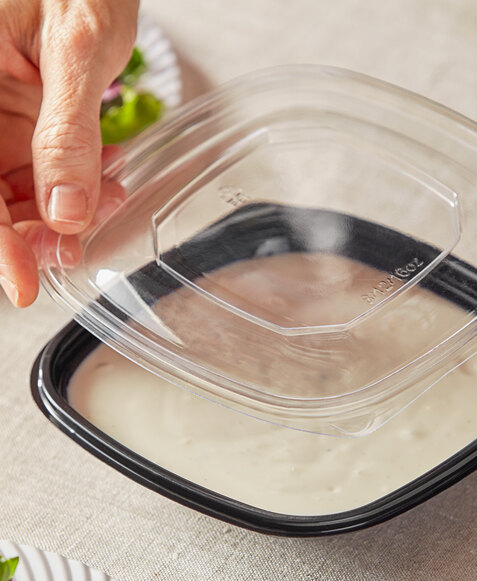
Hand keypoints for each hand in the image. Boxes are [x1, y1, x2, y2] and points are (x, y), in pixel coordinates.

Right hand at [0, 0, 137, 306]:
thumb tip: (67, 211)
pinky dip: (77, 183)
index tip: (24, 286)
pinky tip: (105, 171)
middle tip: (83, 237)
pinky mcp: (22, 118)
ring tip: (111, 193)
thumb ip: (67, 132)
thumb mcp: (75, 50)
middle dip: (38, 230)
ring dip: (67, 208)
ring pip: (17, 190)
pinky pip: (41, 168)